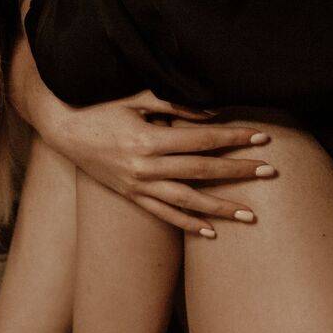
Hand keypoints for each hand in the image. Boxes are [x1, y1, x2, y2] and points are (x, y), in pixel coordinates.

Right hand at [42, 89, 274, 235]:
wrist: (63, 130)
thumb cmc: (101, 108)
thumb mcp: (136, 99)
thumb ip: (175, 105)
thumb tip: (214, 114)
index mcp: (149, 138)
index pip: (202, 140)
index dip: (234, 139)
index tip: (261, 138)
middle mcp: (145, 166)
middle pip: (202, 171)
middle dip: (239, 172)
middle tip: (270, 173)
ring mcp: (138, 185)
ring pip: (187, 201)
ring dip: (221, 208)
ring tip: (251, 214)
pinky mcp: (131, 196)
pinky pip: (164, 214)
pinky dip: (188, 224)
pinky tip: (211, 232)